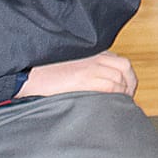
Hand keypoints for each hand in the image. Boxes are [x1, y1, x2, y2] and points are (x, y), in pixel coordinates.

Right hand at [19, 52, 136, 97]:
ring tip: (118, 105)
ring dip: (122, 93)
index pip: (121, 63)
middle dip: (129, 84)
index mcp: (92, 52)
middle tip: (126, 100)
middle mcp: (94, 56)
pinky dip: (114, 95)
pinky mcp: (83, 77)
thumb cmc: (45, 74)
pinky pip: (110, 86)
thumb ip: (88, 73)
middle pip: (125, 68)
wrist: (27, 74)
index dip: (128, 79)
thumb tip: (103, 92)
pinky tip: (110, 104)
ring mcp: (90, 66)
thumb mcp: (72, 67)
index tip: (126, 93)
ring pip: (119, 78)